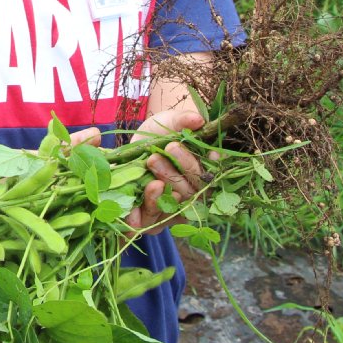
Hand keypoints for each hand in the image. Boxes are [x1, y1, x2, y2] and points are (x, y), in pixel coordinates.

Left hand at [122, 109, 211, 234]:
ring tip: (153, 161)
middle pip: (193, 188)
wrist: (127, 153)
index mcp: (203, 172)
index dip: (216, 166)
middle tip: (170, 147)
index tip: (212, 154)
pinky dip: (147, 206)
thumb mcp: (167, 123)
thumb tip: (199, 120)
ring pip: (175, 203)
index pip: (214, 173)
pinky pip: (153, 219)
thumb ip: (182, 121)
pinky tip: (144, 193)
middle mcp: (193, 194)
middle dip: (183, 167)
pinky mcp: (155, 221)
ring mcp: (175, 210)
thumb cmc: (155, 137)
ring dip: (166, 182)